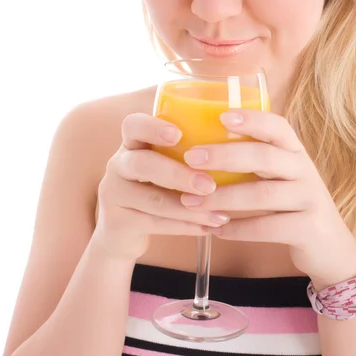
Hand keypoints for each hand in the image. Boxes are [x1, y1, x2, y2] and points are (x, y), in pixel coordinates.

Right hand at [93, 113, 229, 261]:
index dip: (153, 128)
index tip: (178, 134)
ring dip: (189, 208)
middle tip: (209, 184)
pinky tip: (209, 227)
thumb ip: (185, 152)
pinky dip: (186, 227)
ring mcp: (114, 195)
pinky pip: (155, 225)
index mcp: (131, 144)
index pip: (133, 125)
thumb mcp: (161, 164)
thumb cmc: (154, 186)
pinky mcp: (119, 223)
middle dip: (178, 174)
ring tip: (219, 213)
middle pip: (142, 164)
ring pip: (153, 200)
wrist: (122, 230)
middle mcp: (118, 165)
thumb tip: (240, 141)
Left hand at [180, 109, 355, 289]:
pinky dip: (238, 229)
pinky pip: (268, 227)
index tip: (222, 116)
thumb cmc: (291, 205)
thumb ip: (252, 161)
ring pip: (262, 194)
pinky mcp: (309, 228)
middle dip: (224, 155)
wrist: (330, 247)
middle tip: (191, 158)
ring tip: (192, 202)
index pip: (277, 126)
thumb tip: (199, 149)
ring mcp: (309, 199)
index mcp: (294, 152)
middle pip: (264, 156)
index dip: (252, 119)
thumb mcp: (278, 177)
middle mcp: (305, 170)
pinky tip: (216, 230)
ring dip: (223, 197)